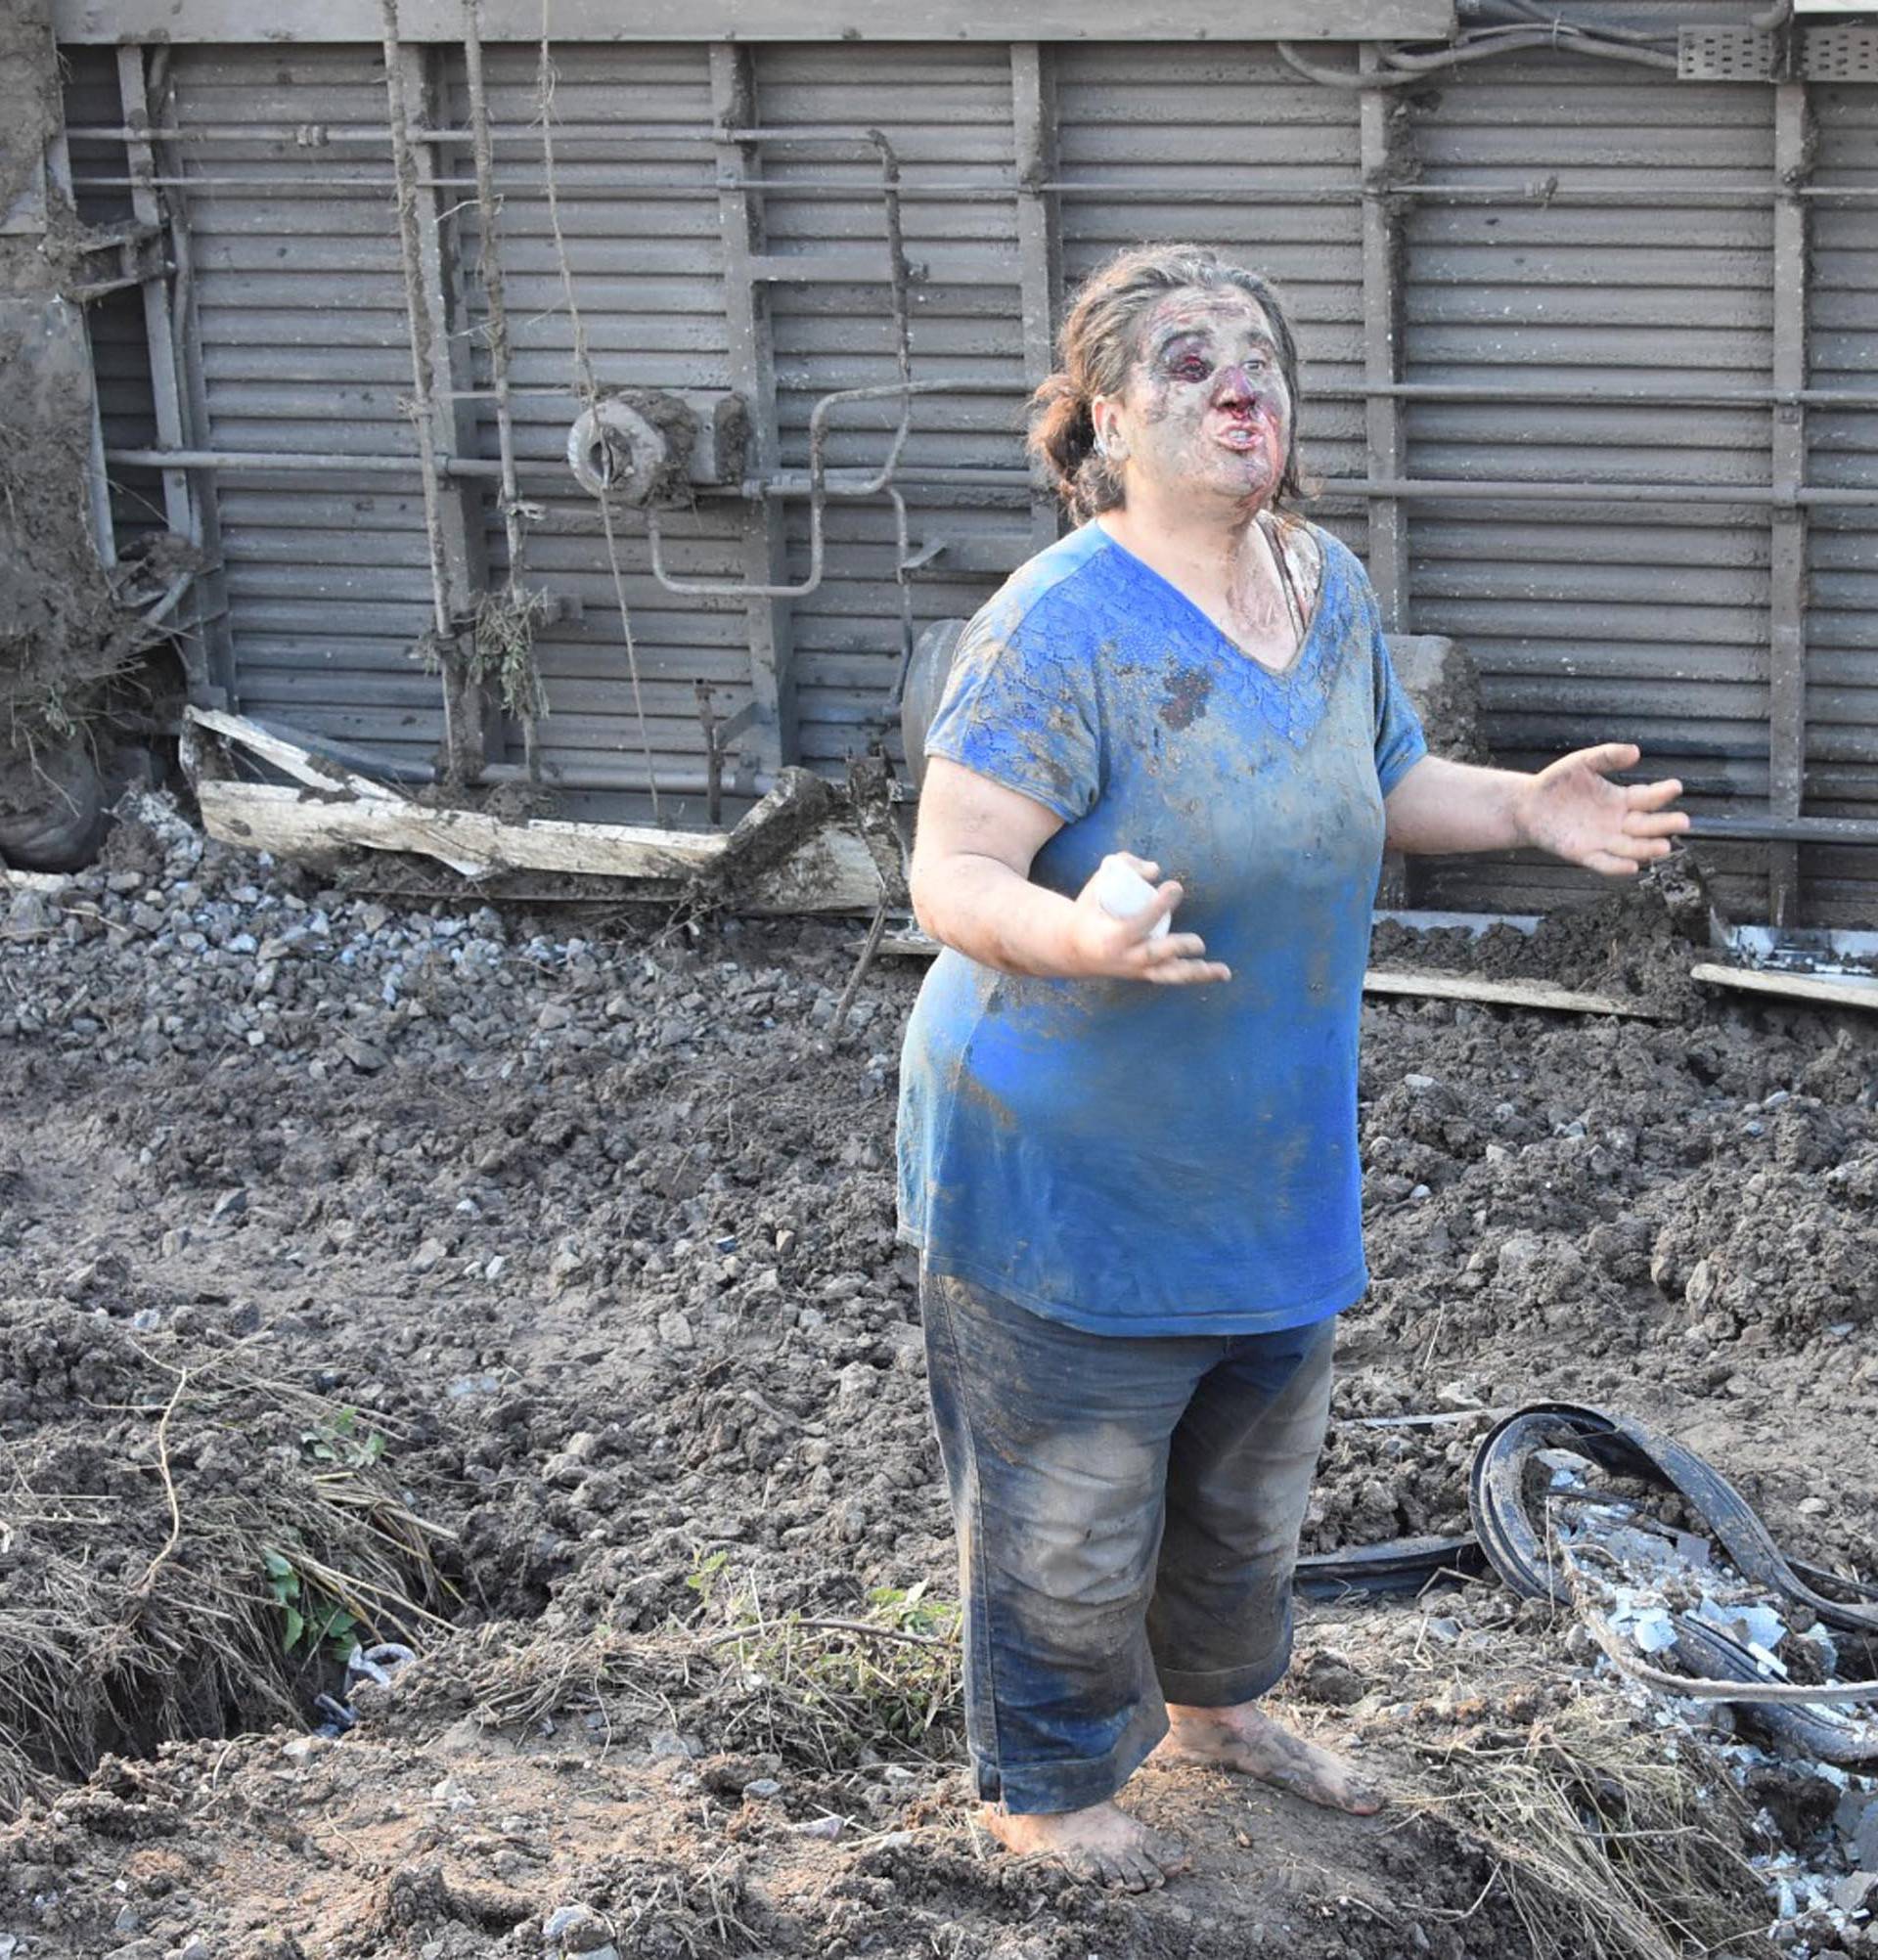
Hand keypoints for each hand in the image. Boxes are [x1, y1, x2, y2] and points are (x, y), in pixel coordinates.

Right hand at [1066, 853, 1231, 984]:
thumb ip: (1125, 865)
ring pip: (1169, 974)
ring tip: (1224, 971)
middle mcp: (1126, 957)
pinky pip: (1172, 976)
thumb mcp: (1097, 882)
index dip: (1159, 906)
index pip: (1140, 923)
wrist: (1072, 949)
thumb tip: (1156, 870)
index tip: (1174, 886)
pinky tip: (1218, 972)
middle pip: (1155, 955)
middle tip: (1198, 942)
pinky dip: (1194, 973)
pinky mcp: (1146, 973)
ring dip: (1197, 972)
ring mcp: (1137, 969)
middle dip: (1178, 948)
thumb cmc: (1089, 910)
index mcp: (1112, 937)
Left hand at [1515, 743, 1688, 875]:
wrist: (1528, 804)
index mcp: (1621, 800)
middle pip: (1646, 825)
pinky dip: (1617, 866)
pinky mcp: (1584, 854)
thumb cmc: (1558, 782)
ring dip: (1647, 848)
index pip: (1647, 798)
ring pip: (1631, 847)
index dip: (1661, 793)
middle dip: (1664, 824)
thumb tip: (1636, 751)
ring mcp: (1603, 840)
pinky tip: (1632, 866)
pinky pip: (1604, 863)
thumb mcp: (1583, 763)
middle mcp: (1618, 822)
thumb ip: (1608, 756)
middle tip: (1683, 822)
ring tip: (1664, 847)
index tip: (1676, 786)